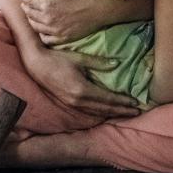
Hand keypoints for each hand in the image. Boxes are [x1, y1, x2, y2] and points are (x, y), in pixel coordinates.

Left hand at [21, 0, 110, 43]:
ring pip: (36, 28)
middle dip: (26, 10)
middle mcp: (48, 19)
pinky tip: (42, 30)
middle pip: (31, 16)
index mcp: (47, 5)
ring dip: (32, 22)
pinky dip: (42, 35)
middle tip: (24, 6)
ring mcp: (55, 31)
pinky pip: (47, 39)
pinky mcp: (63, 38)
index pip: (29, 2)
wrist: (101, 8)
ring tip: (31, 17)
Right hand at [25, 48, 140, 117]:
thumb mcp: (80, 58)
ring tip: (125, 113)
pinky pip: (88, 111)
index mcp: (83, 90)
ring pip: (97, 112)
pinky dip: (100, 112)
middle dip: (121, 110)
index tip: (136, 103)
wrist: (36, 65)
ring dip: (112, 113)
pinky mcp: (68, 103)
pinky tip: (107, 112)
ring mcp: (72, 104)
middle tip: (136, 111)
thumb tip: (117, 64)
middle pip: (104, 109)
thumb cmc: (58, 59)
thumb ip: (99, 63)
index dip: (123, 102)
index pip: (108, 99)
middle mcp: (78, 101)